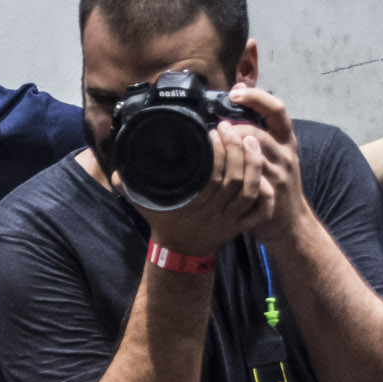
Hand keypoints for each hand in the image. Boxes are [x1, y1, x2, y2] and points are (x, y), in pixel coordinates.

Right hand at [131, 126, 275, 259]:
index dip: (217, 153)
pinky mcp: (242, 226)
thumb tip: (116, 173)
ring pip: (251, 192)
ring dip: (253, 165)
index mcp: (194, 206)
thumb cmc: (165, 222)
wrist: (180, 253)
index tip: (213, 132)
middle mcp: (215, 213)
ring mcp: (231, 221)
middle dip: (237, 150)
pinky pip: (261, 212)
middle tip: (232, 128)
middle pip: (234, 181)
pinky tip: (265, 173)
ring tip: (251, 139)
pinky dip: (266, 194)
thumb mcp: (145, 206)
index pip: (212, 176)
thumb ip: (130, 188)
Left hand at [218, 85, 316, 243]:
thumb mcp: (276, 154)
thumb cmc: (277, 183)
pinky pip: (248, 180)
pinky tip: (215, 171)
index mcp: (286, 140)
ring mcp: (278, 175)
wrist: (291, 222)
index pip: (276, 108)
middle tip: (215, 128)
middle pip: (257, 131)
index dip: (256, 97)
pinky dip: (231, 173)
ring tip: (212, 146)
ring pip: (251, 155)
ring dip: (229, 149)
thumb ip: (260, 133)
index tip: (236, 92)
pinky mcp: (269, 194)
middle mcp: (285, 154)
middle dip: (232, 128)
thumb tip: (234, 106)